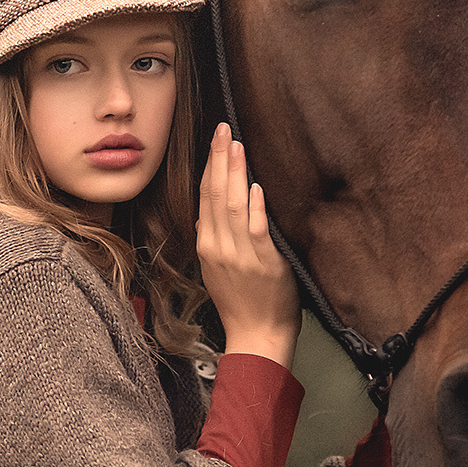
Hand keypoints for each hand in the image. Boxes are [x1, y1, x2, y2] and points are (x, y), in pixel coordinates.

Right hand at [197, 123, 301, 368]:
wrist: (256, 337)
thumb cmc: (242, 304)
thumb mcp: (217, 270)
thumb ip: (214, 241)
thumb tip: (210, 215)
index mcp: (207, 246)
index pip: (204, 197)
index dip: (210, 167)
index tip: (214, 141)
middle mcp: (218, 247)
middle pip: (214, 194)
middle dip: (218, 159)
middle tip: (222, 129)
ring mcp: (239, 254)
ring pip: (233, 205)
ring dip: (235, 173)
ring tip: (237, 145)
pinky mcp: (262, 262)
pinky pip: (256, 229)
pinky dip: (255, 205)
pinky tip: (256, 184)